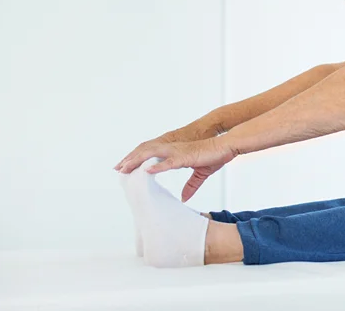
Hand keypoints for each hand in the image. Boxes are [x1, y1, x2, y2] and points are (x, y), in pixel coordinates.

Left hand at [115, 137, 236, 201]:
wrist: (227, 146)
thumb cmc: (216, 156)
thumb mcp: (201, 173)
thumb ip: (191, 186)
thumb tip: (184, 198)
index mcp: (175, 153)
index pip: (151, 155)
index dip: (137, 160)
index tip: (125, 168)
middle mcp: (173, 149)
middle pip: (146, 152)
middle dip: (131, 160)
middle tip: (117, 168)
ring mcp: (178, 152)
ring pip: (152, 155)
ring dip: (137, 161)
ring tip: (125, 168)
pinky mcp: (186, 156)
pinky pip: (168, 162)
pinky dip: (157, 166)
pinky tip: (147, 170)